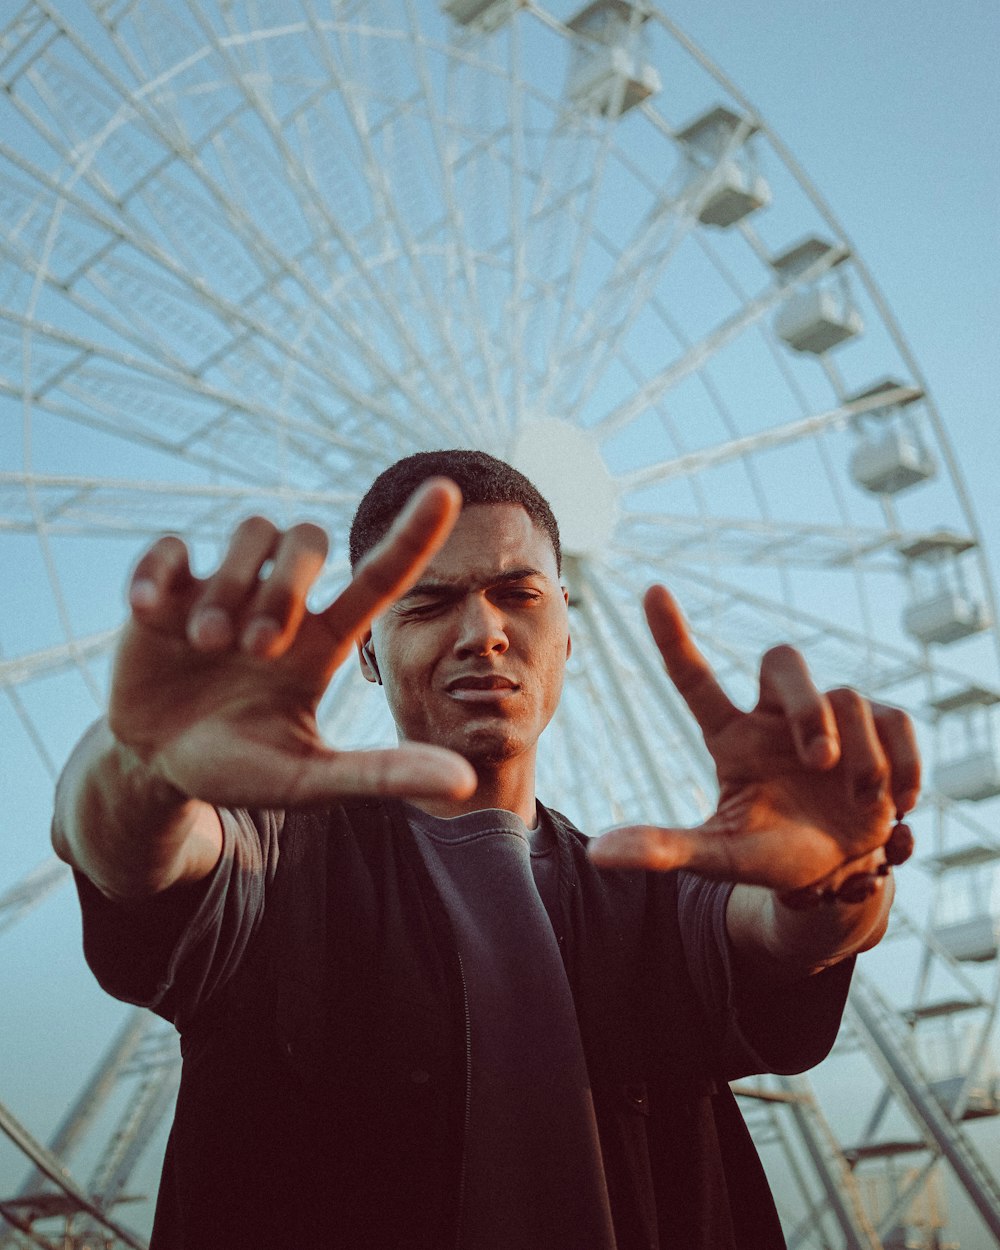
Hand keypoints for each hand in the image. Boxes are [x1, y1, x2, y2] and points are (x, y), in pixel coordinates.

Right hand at [108, 479, 476, 808]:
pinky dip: (160, 572)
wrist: (160, 768)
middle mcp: (279, 604)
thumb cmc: (242, 768)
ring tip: (208, 644)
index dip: (415, 534)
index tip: (447, 490)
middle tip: (255, 647)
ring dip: (232, 583)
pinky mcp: (166, 591)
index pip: (380, 574)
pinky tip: (150, 613)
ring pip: (252, 531)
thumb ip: (381, 775)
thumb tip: (465, 783)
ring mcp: (222, 591)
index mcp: (322, 641)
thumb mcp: (310, 778)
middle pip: (308, 538)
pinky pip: (171, 548)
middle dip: (285, 586)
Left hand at [588, 586, 918, 889]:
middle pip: (785, 659)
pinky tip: (895, 805)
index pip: (694, 678)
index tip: (651, 591)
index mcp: (731, 737)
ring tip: (861, 804)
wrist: (840, 872)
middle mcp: (776, 716)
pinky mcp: (880, 728)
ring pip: (848, 696)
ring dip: (859, 759)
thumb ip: (664, 848)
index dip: (672, 635)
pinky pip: (896, 720)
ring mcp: (831, 717)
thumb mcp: (719, 856)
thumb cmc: (771, 855)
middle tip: (819, 760)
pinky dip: (902, 765)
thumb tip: (600, 853)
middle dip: (807, 704)